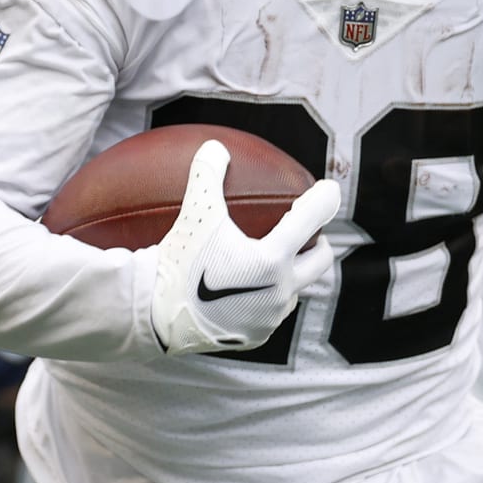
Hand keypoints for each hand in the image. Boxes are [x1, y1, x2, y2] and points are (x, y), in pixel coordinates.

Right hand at [147, 139, 341, 354]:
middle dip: (318, 242)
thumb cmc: (177, 261)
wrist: (153, 315)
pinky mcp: (256, 336)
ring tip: (275, 259)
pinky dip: (267, 297)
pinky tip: (249, 289)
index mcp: (271, 258)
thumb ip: (207, 175)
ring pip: (295, 289)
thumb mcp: (193, 213)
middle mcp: (279, 290)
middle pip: (319, 260)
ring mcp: (270, 316)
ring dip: (291, 272)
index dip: (325, 199)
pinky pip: (272, 313)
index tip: (329, 190)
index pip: (311, 219)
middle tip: (307, 231)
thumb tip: (214, 146)